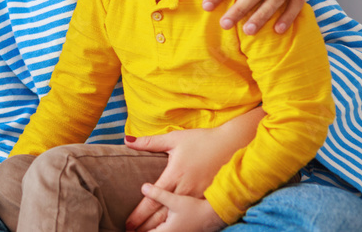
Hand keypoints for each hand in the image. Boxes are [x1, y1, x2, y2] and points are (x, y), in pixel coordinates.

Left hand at [124, 110, 261, 230]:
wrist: (233, 145)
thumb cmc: (202, 140)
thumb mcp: (174, 139)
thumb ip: (150, 142)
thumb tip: (128, 140)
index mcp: (175, 175)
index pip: (152, 200)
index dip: (139, 213)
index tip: (128, 223)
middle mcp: (186, 190)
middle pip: (162, 214)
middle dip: (146, 226)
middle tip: (131, 231)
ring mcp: (198, 196)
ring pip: (175, 218)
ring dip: (159, 227)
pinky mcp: (207, 198)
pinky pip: (189, 214)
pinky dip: (177, 223)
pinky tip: (169, 228)